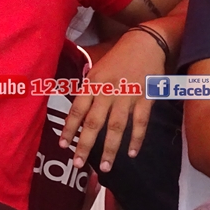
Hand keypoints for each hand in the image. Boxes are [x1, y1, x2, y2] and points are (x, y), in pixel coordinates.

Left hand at [58, 29, 164, 172]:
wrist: (146, 42)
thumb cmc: (119, 57)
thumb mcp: (98, 69)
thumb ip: (89, 90)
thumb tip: (78, 113)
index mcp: (94, 83)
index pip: (78, 109)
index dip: (69, 128)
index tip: (63, 145)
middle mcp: (108, 90)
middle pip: (94, 122)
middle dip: (85, 145)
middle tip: (78, 164)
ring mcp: (128, 95)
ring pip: (116, 126)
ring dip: (110, 148)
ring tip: (105, 167)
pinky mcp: (146, 97)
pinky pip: (140, 122)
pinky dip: (136, 138)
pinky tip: (132, 153)